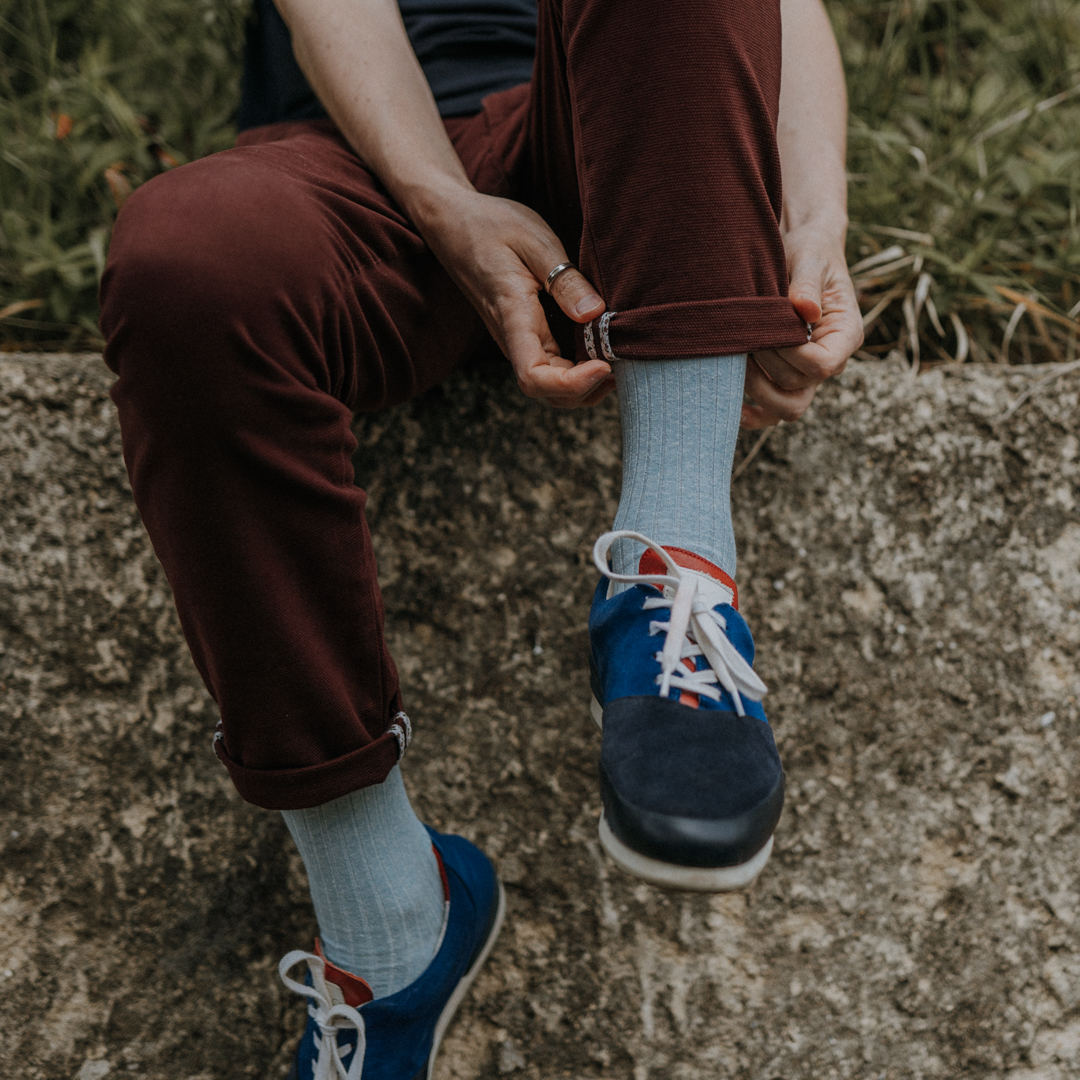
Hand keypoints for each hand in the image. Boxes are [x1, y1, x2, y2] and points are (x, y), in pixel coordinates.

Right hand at [419, 186, 612, 407]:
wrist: (453, 222)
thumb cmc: (491, 225)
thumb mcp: (535, 241)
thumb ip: (564, 279)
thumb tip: (594, 314)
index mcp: (512, 317)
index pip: (534, 377)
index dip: (571, 384)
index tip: (604, 365)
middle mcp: (512, 339)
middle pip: (546, 392)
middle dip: (585, 391)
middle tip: (621, 363)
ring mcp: (516, 340)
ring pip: (548, 386)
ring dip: (582, 387)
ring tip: (615, 361)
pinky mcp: (523, 335)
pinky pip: (548, 368)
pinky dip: (576, 371)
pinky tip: (599, 351)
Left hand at [742, 224, 862, 428]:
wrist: (798, 253)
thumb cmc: (807, 253)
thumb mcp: (809, 259)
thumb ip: (807, 284)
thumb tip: (805, 310)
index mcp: (846, 334)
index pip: (823, 366)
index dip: (792, 355)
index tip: (768, 331)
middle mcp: (830, 360)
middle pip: (800, 392)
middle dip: (766, 372)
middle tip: (744, 342)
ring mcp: (807, 374)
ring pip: (785, 407)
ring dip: (755, 390)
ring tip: (734, 359)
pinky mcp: (785, 378)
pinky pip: (772, 411)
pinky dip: (753, 414)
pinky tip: (732, 408)